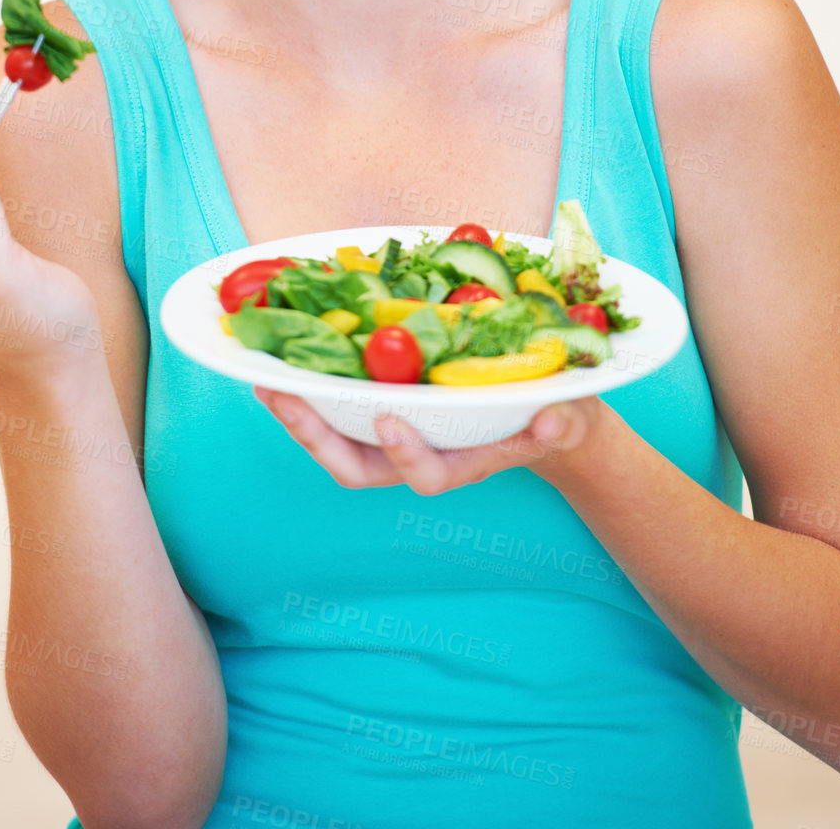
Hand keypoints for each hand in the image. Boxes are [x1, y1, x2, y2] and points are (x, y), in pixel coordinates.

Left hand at [253, 385, 605, 493]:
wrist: (549, 411)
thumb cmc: (559, 413)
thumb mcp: (572, 415)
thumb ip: (564, 421)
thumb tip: (551, 422)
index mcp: (468, 460)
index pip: (431, 474)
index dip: (406, 454)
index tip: (388, 418)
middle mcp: (425, 454)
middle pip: (362, 468)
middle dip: (321, 439)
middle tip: (287, 399)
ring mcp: (402, 437)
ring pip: (340, 446)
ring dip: (302, 419)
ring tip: (268, 384)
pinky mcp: (390, 410)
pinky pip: (342, 414)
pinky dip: (312, 394)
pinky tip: (286, 364)